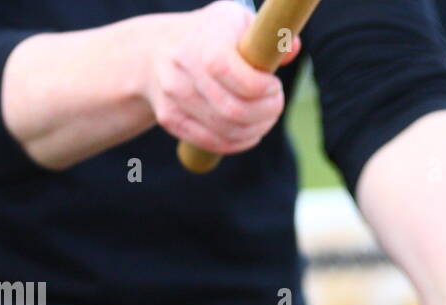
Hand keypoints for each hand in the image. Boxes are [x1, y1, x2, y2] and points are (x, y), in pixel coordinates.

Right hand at [142, 1, 301, 155]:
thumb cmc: (208, 35)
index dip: (266, 91)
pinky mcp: (171, 119)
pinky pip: (212, 143)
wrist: (153, 50)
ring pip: (227, 131)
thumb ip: (266, 35)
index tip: (275, 85)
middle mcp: (184, 69)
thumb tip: (292, 48)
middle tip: (276, 104)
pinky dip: (239, 143)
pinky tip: (250, 132)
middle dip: (267, 113)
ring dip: (256, 130)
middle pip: (236, 112)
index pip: (242, 81)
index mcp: (205, 43)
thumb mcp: (236, 21)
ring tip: (265, 118)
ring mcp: (174, 97)